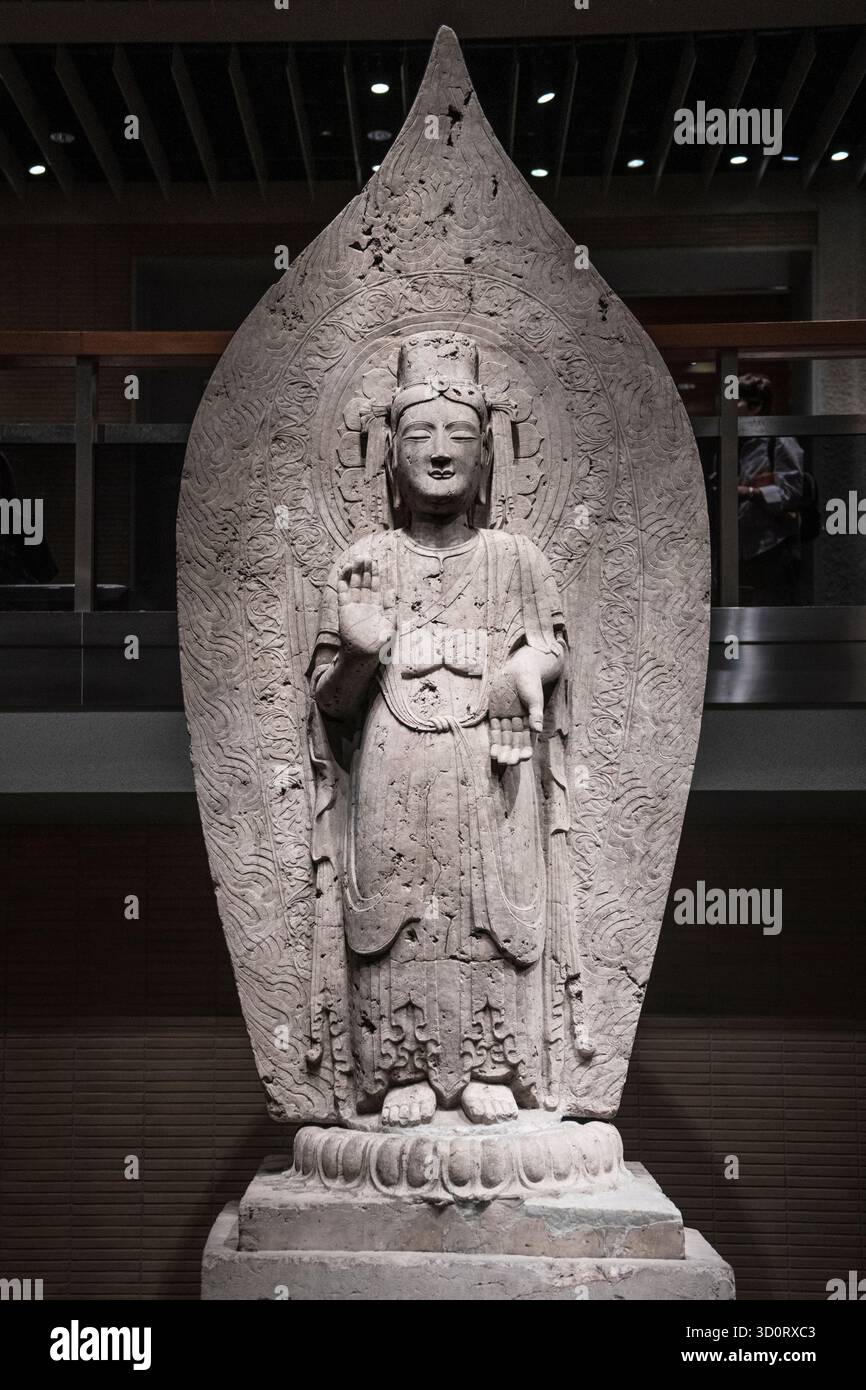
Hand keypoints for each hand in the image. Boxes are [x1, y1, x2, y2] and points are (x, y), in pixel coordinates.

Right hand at [338, 557, 394, 659]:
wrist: (361, 655)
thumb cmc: (378, 645)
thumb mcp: (390, 626)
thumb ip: (392, 609)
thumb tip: (394, 591)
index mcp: (378, 607)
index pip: (378, 586)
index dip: (378, 575)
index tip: (379, 562)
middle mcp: (366, 604)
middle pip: (365, 582)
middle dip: (366, 569)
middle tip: (366, 556)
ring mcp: (354, 605)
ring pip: (354, 584)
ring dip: (355, 572)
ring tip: (357, 559)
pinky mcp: (343, 609)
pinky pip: (342, 591)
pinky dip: (342, 580)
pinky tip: (344, 569)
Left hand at [488, 649, 544, 766]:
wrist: (519, 669)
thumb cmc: (530, 683)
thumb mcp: (535, 698)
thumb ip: (535, 714)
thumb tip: (537, 730)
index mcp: (529, 720)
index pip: (527, 738)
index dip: (525, 748)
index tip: (524, 758)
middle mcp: (517, 722)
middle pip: (514, 741)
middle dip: (512, 752)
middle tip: (508, 763)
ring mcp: (506, 717)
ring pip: (504, 738)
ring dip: (502, 749)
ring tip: (499, 760)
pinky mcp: (495, 712)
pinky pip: (494, 729)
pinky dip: (494, 740)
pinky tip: (493, 751)